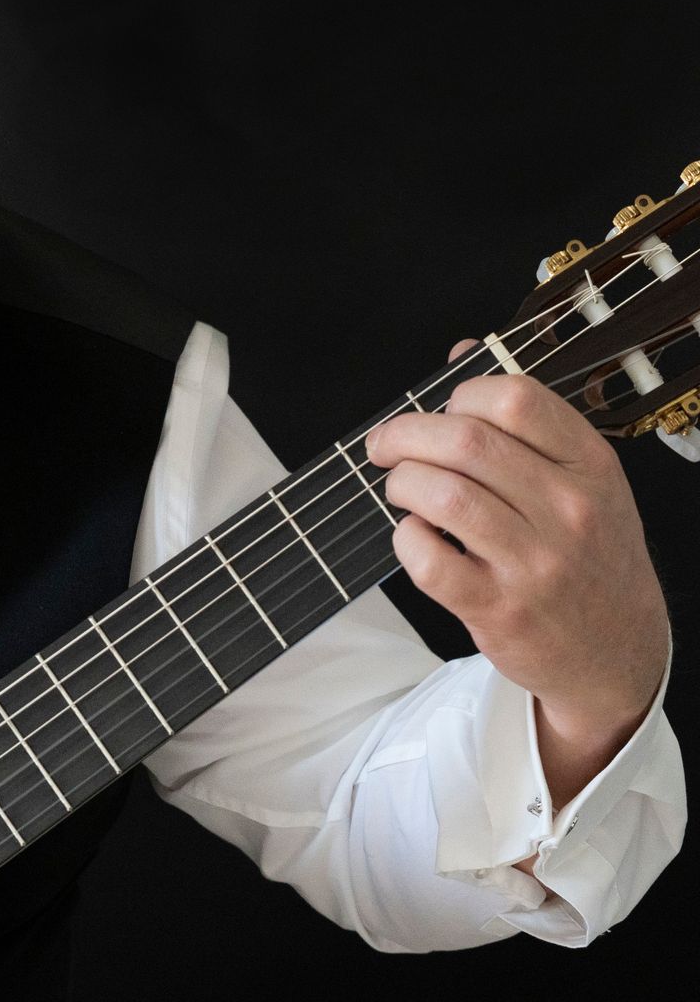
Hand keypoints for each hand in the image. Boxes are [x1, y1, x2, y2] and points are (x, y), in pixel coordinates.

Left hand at [365, 343, 667, 806]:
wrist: (618, 649)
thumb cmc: (587, 553)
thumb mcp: (582, 480)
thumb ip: (523, 419)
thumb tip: (459, 351)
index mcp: (590, 464)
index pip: (516, 398)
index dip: (459, 396)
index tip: (440, 413)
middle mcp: (569, 509)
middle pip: (466, 441)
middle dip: (405, 434)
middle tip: (385, 447)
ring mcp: (535, 562)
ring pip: (444, 495)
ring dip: (402, 483)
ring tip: (400, 489)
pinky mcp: (499, 608)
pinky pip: (429, 561)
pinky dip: (406, 540)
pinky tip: (413, 536)